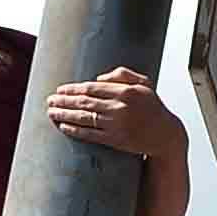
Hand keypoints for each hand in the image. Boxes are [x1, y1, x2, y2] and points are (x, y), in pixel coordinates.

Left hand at [45, 67, 184, 162]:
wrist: (166, 135)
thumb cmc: (153, 108)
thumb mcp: (144, 85)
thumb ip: (123, 75)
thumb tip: (98, 79)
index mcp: (126, 91)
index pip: (92, 87)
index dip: (73, 88)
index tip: (60, 89)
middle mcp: (119, 107)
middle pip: (83, 101)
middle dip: (63, 100)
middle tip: (50, 100)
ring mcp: (116, 125)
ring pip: (83, 117)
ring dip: (64, 114)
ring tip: (51, 111)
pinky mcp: (115, 140)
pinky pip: (89, 134)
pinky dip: (74, 130)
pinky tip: (63, 126)